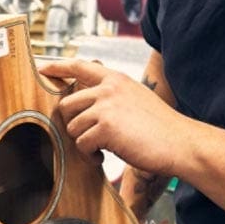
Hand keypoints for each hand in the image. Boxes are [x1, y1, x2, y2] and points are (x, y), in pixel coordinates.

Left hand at [39, 59, 194, 177]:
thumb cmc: (161, 127)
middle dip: (73, 124)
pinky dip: (89, 155)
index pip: (80, 66)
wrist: (180, 142)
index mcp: (116, 79)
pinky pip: (82, 144)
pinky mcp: (105, 128)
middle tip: (90, 137)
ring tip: (102, 149)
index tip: (44, 68)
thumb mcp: (136, 98)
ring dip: (83, 143)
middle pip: (67, 104)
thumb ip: (113, 96)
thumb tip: (89, 105)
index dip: (59, 67)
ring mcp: (106, 107)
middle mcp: (108, 89)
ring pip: (73, 127)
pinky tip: (104, 157)